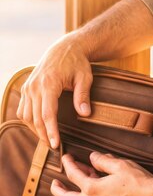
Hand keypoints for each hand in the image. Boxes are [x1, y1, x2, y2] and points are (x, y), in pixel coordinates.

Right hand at [16, 34, 92, 148]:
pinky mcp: (26, 88)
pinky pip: (23, 109)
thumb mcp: (85, 77)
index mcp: (49, 83)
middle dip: (43, 134)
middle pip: (35, 118)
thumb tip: (85, 114)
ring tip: (48, 138)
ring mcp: (28, 87)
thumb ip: (83, 95)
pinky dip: (29, 120)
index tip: (56, 144)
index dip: (51, 131)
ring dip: (35, 129)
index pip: (47, 114)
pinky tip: (40, 126)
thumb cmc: (77, 63)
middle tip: (54, 146)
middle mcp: (34, 86)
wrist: (65, 48)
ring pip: (26, 116)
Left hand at [51, 152, 152, 195]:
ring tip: (64, 194)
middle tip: (55, 181)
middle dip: (57, 189)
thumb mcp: (120, 165)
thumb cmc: (137, 181)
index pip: (74, 175)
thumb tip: (92, 157)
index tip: (66, 157)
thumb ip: (103, 161)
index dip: (68, 164)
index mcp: (92, 188)